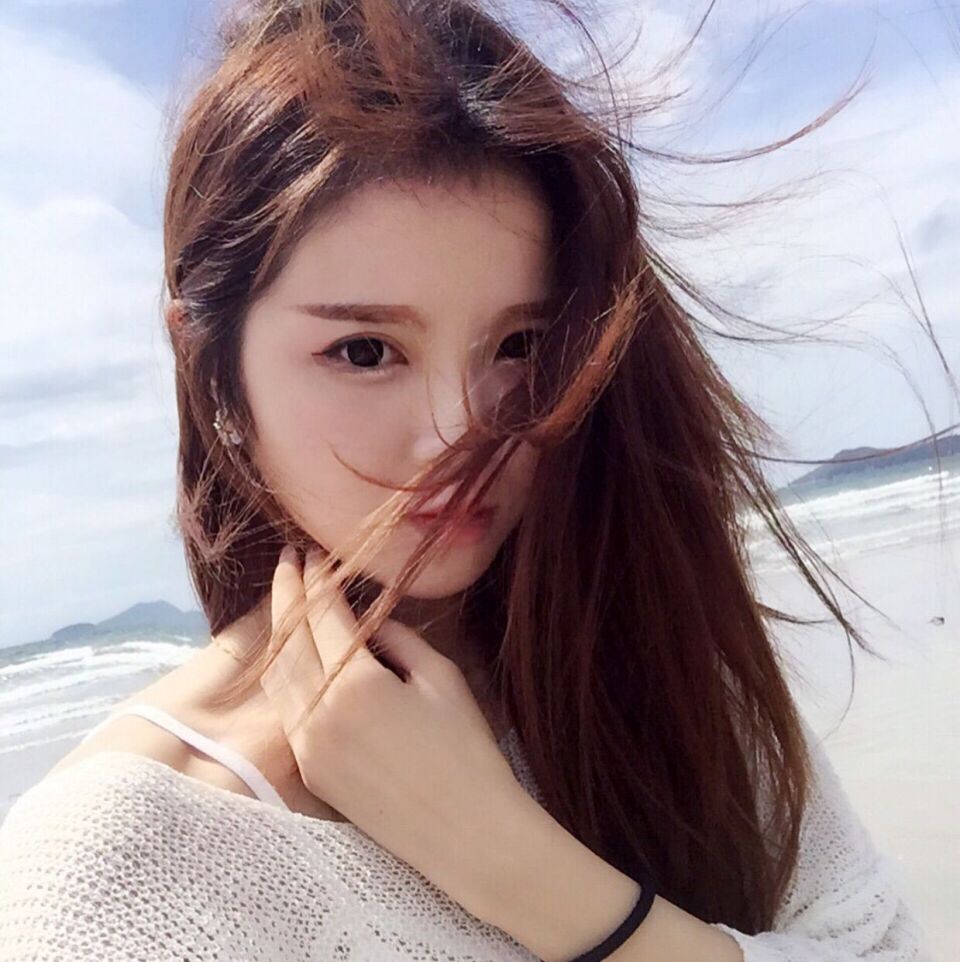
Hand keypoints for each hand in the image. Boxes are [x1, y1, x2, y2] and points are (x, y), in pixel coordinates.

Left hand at [259, 544, 532, 919]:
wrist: (466, 834)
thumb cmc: (466, 751)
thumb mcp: (441, 679)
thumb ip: (399, 640)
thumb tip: (371, 621)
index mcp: (356, 684)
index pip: (323, 616)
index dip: (317, 580)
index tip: (313, 553)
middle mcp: (319, 713)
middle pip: (289, 639)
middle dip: (286, 594)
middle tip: (288, 561)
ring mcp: (308, 746)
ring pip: (278, 675)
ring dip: (279, 632)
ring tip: (284, 599)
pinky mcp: (311, 771)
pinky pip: (287, 708)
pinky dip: (285, 672)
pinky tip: (294, 654)